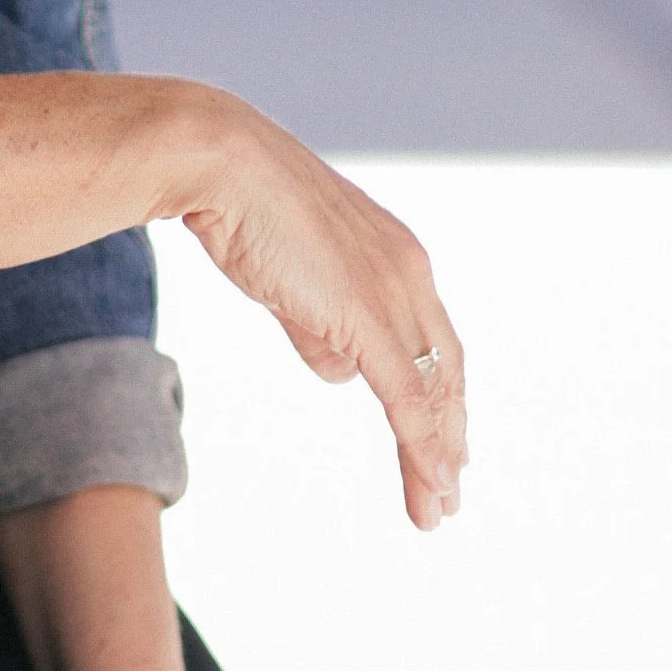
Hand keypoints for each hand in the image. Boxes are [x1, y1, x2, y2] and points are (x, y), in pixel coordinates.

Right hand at [163, 90, 466, 533]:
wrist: (222, 164)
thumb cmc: (242, 206)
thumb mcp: (291, 275)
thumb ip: (320, 325)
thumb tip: (342, 371)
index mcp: (397, 255)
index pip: (434, 338)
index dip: (441, 393)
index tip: (444, 437)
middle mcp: (411, 273)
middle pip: (447, 371)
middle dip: (450, 434)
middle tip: (450, 488)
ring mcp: (394, 295)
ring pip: (434, 394)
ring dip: (438, 457)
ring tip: (437, 506)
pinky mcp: (369, 318)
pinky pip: (408, 400)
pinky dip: (423, 448)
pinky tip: (430, 487)